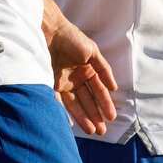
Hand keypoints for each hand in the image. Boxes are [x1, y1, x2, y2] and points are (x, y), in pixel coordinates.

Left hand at [43, 13, 116, 134]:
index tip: (111, 116)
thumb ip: (103, 69)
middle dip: (95, 115)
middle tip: (102, 131)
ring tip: (91, 130)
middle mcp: (76, 79)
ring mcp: (63, 82)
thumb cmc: (72, 38)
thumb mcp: (92, 51)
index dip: (105, 104)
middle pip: (87, 101)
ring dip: (83, 117)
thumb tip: (114, 87)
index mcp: (88, 72)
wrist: (49, 31)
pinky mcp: (49, 83)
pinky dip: (62, 111)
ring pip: (74, 104)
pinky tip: (70, 123)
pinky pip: (56, 100)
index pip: (99, 91)